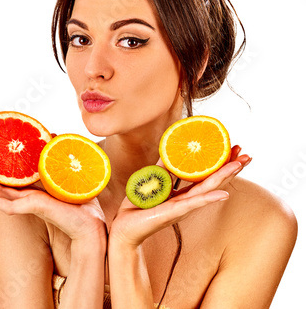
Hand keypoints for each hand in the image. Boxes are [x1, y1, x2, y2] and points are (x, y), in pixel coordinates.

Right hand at [0, 153, 106, 241]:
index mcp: (35, 189)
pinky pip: (9, 206)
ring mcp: (28, 203)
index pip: (11, 177)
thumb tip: (52, 133)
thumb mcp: (66, 172)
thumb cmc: (81, 200)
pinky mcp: (34, 208)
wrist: (91, 222)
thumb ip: (57, 156)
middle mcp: (28, 196)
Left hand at [109, 146, 250, 246]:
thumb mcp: (154, 179)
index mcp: (184, 193)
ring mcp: (183, 206)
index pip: (207, 175)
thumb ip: (163, 166)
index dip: (222, 163)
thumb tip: (170, 146)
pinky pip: (193, 203)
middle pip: (214, 181)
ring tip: (240, 164)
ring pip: (208, 189)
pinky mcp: (173, 212)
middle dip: (232, 168)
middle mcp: (188, 200)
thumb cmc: (140, 205)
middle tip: (249, 155)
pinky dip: (209, 198)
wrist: (124, 227)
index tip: (236, 149)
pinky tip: (223, 194)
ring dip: (225, 177)